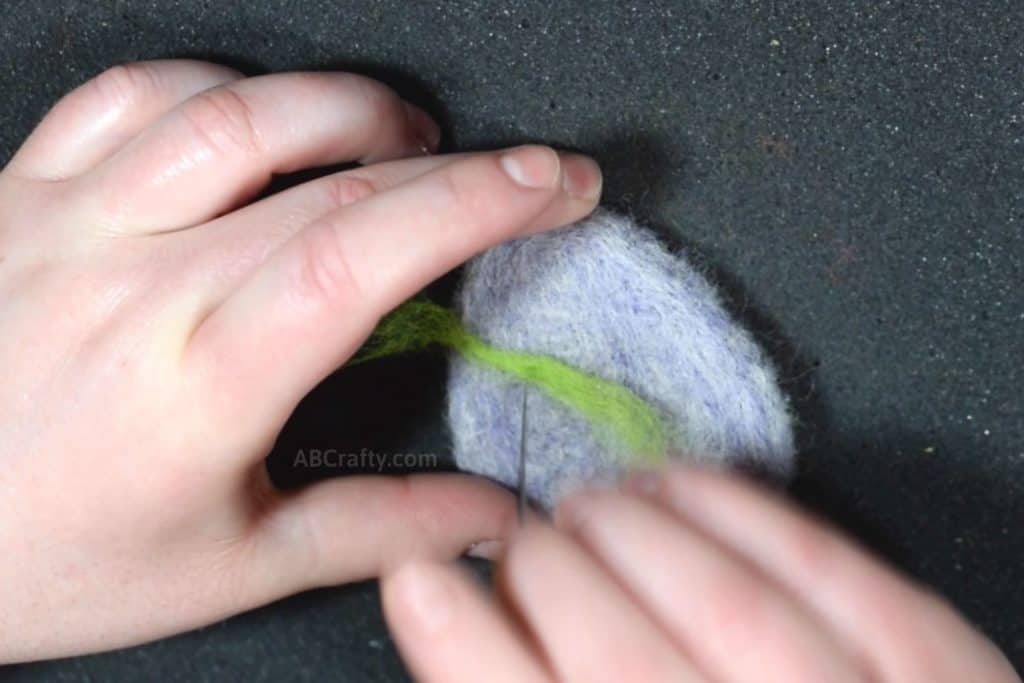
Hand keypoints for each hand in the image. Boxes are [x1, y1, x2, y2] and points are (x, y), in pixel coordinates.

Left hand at [0, 60, 601, 661]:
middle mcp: (140, 283)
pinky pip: (129, 95)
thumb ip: (373, 529)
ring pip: (236, 112)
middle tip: (524, 171)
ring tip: (402, 138)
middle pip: (331, 181)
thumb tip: (485, 517)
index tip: (555, 187)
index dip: (478, 205)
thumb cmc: (44, 559)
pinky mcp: (23, 194)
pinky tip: (258, 118)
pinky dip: (218, 87)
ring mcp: (73, 223)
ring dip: (345, 107)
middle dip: (458, 163)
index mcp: (203, 379)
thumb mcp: (227, 565)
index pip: (367, 255)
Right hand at [382, 466, 1019, 681]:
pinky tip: (684, 480)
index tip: (417, 584)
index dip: (466, 651)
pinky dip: (741, 511)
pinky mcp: (942, 677)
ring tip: (587, 503)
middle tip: (519, 541)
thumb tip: (480, 656)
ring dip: (632, 531)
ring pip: (727, 605)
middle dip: (545, 573)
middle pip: (624, 659)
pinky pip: (831, 572)